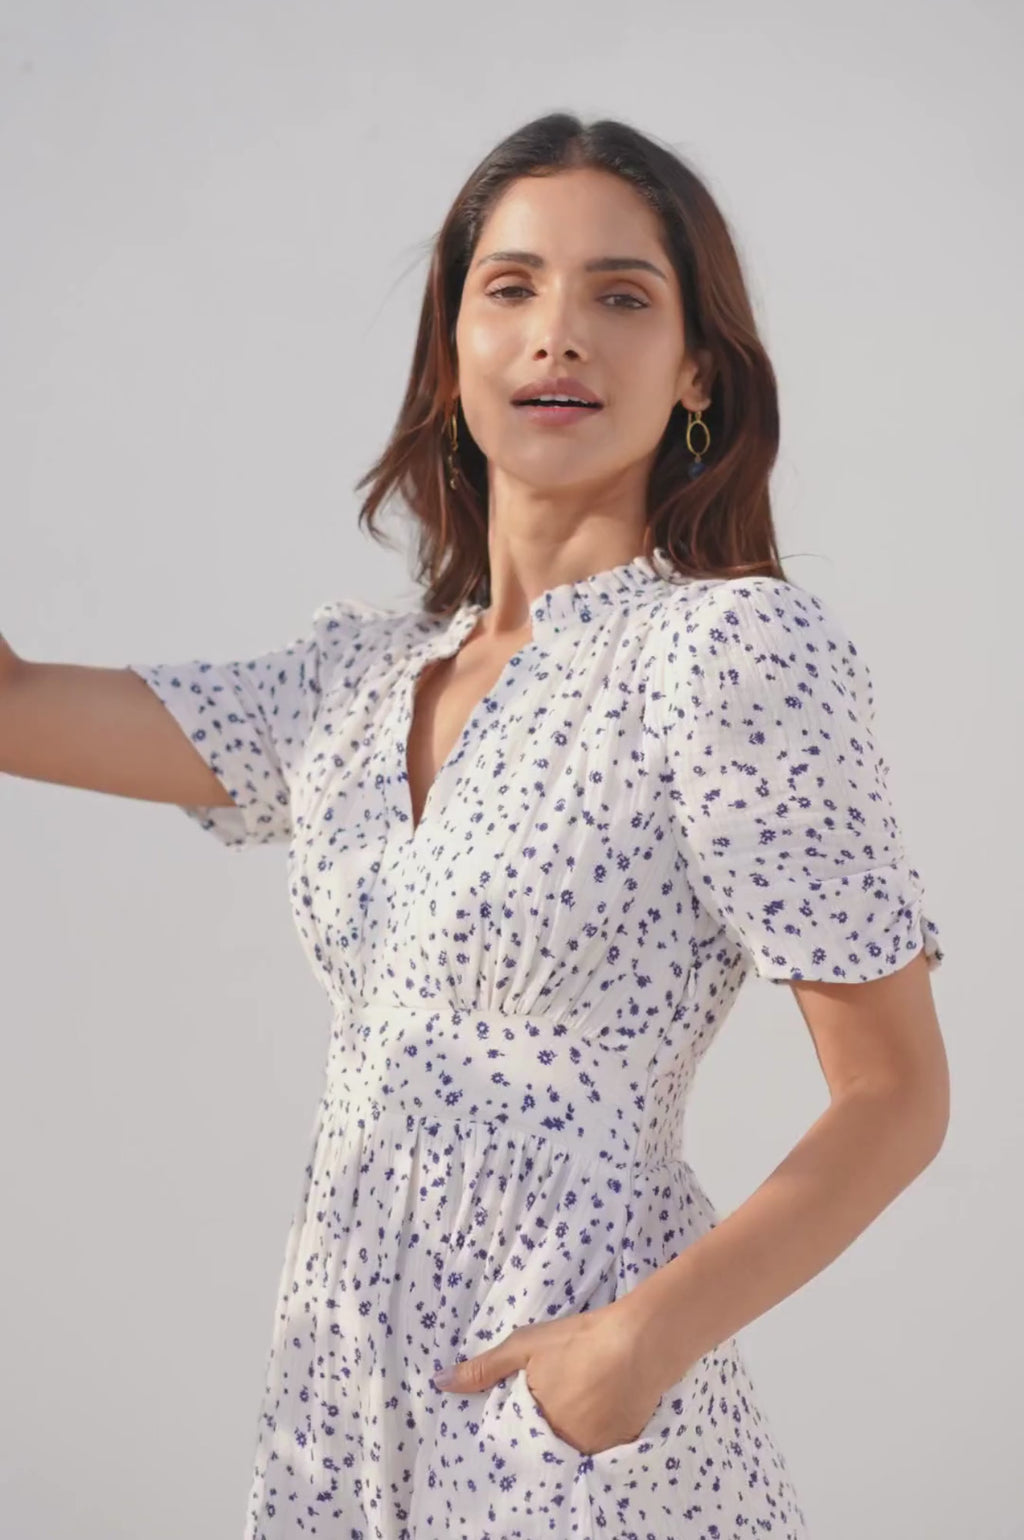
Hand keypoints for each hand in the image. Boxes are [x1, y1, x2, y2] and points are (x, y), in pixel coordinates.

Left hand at [432, 1298, 676, 1456]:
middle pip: (542, 1445)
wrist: (639, 1342)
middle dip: (539, 1430)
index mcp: (535, 1425)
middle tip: (547, 1402)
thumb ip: (483, 1369)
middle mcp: (562, 1446)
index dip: (512, 1426)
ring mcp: (592, 1450)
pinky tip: (596, 1408)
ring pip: (568, 1447)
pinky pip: (595, 1449)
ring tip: (572, 1404)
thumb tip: (440, 1384)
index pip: (513, 1439)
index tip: (514, 1413)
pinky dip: (591, 1433)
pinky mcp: (618, 1448)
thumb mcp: (525, 1347)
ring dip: (566, 1432)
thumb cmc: (578, 1341)